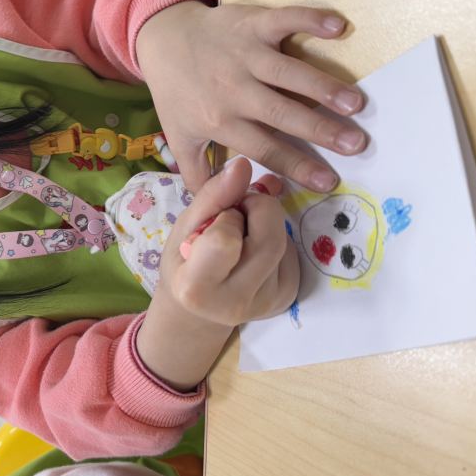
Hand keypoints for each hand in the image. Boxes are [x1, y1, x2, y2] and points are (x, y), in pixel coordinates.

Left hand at [136, 1, 366, 192]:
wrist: (162, 40)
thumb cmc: (177, 92)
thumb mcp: (180, 137)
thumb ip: (198, 173)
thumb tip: (220, 207)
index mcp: (220, 120)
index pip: (264, 148)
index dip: (296, 165)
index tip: (329, 181)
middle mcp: (234, 89)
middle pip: (281, 113)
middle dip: (320, 130)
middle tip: (357, 144)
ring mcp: (244, 54)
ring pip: (288, 72)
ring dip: (323, 86)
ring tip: (356, 103)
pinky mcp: (251, 23)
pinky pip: (283, 20)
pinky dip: (310, 19)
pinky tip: (339, 28)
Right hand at [159, 159, 299, 326]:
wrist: (198, 311)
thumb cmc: (184, 263)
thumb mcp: (185, 227)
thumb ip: (212, 196)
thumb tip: (243, 164)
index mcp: (198, 287)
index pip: (225, 240)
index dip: (226, 216)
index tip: (216, 219)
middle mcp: (237, 301)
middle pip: (270, 239)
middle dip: (257, 210)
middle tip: (237, 214)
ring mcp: (267, 302)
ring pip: (283, 241)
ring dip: (266, 224)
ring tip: (243, 234)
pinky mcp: (288, 297)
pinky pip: (291, 252)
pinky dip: (273, 239)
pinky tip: (254, 249)